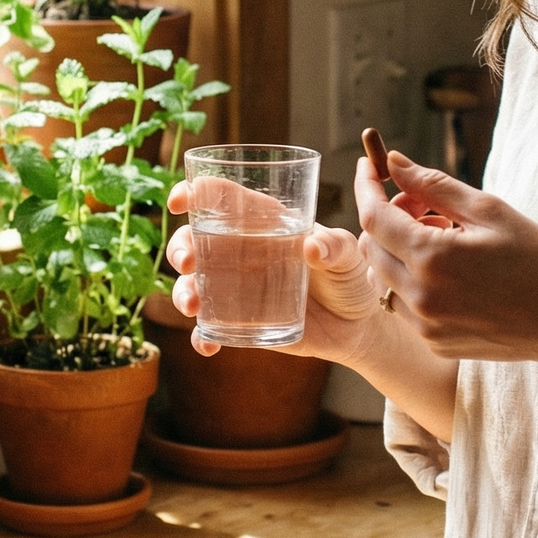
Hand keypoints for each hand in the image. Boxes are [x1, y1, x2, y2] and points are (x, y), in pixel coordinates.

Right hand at [165, 181, 384, 366]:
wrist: (357, 326)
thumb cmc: (351, 278)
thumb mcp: (351, 257)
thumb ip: (337, 247)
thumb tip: (311, 248)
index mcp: (265, 223)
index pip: (224, 199)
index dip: (195, 192)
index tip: (179, 200)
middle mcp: (243, 252)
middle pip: (195, 239)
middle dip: (180, 247)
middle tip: (188, 262)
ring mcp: (237, 288)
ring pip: (193, 284)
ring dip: (182, 292)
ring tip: (191, 307)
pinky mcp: (241, 321)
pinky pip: (210, 328)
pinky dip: (202, 336)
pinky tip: (208, 345)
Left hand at [355, 148, 537, 363]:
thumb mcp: (489, 211)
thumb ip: (433, 185)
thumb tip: (393, 162)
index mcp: (433, 258)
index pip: (374, 216)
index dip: (366, 186)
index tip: (370, 166)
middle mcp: (421, 296)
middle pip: (371, 247)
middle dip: (388, 218)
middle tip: (426, 207)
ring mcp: (425, 326)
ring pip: (383, 278)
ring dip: (399, 252)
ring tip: (444, 239)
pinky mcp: (435, 343)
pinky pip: (404, 305)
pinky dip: (413, 282)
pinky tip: (452, 273)